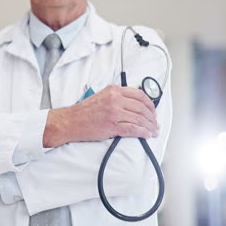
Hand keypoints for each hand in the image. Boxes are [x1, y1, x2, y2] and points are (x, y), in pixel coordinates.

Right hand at [43, 85, 158, 146]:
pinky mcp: (112, 126)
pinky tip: (147, 134)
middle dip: (152, 117)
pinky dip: (143, 132)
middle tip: (155, 123)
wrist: (70, 121)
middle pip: (142, 107)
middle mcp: (115, 99)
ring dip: (149, 126)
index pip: (139, 94)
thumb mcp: (101, 97)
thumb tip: (133, 105)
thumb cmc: (84, 112)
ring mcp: (114, 113)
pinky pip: (133, 129)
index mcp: (113, 90)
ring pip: (139, 119)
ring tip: (153, 131)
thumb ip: (117, 97)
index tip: (153, 111)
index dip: (150, 104)